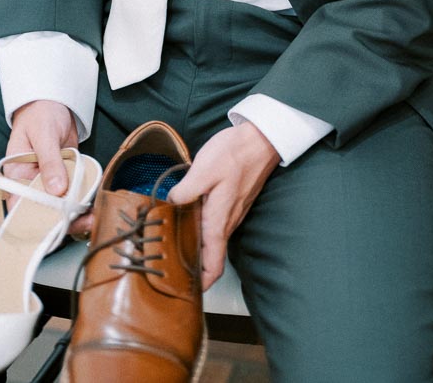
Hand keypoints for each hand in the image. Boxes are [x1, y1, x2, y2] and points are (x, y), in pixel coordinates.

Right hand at [6, 99, 92, 236]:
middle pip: (43, 211)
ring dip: (75, 214)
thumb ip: (50, 161)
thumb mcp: (43, 135)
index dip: (36, 221)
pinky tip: (93, 206)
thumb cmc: (40, 114)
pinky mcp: (65, 177)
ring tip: (92, 218)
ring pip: (59, 206)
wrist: (54, 103)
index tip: (56, 226)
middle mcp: (31, 184)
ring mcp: (49, 183)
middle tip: (83, 222)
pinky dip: (82, 200)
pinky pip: (73, 193)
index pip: (21, 206)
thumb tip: (57, 189)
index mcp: (16, 177)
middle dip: (62, 220)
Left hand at [168, 123, 279, 289]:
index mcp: (219, 220)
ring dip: (199, 246)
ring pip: (215, 239)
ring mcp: (234, 211)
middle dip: (194, 265)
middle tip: (170, 265)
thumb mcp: (203, 170)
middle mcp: (229, 221)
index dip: (203, 282)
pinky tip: (190, 217)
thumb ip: (185, 190)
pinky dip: (205, 229)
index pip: (214, 263)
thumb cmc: (235, 153)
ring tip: (175, 242)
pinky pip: (219, 224)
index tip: (189, 292)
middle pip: (212, 254)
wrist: (262, 139)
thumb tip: (171, 203)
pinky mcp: (235, 200)